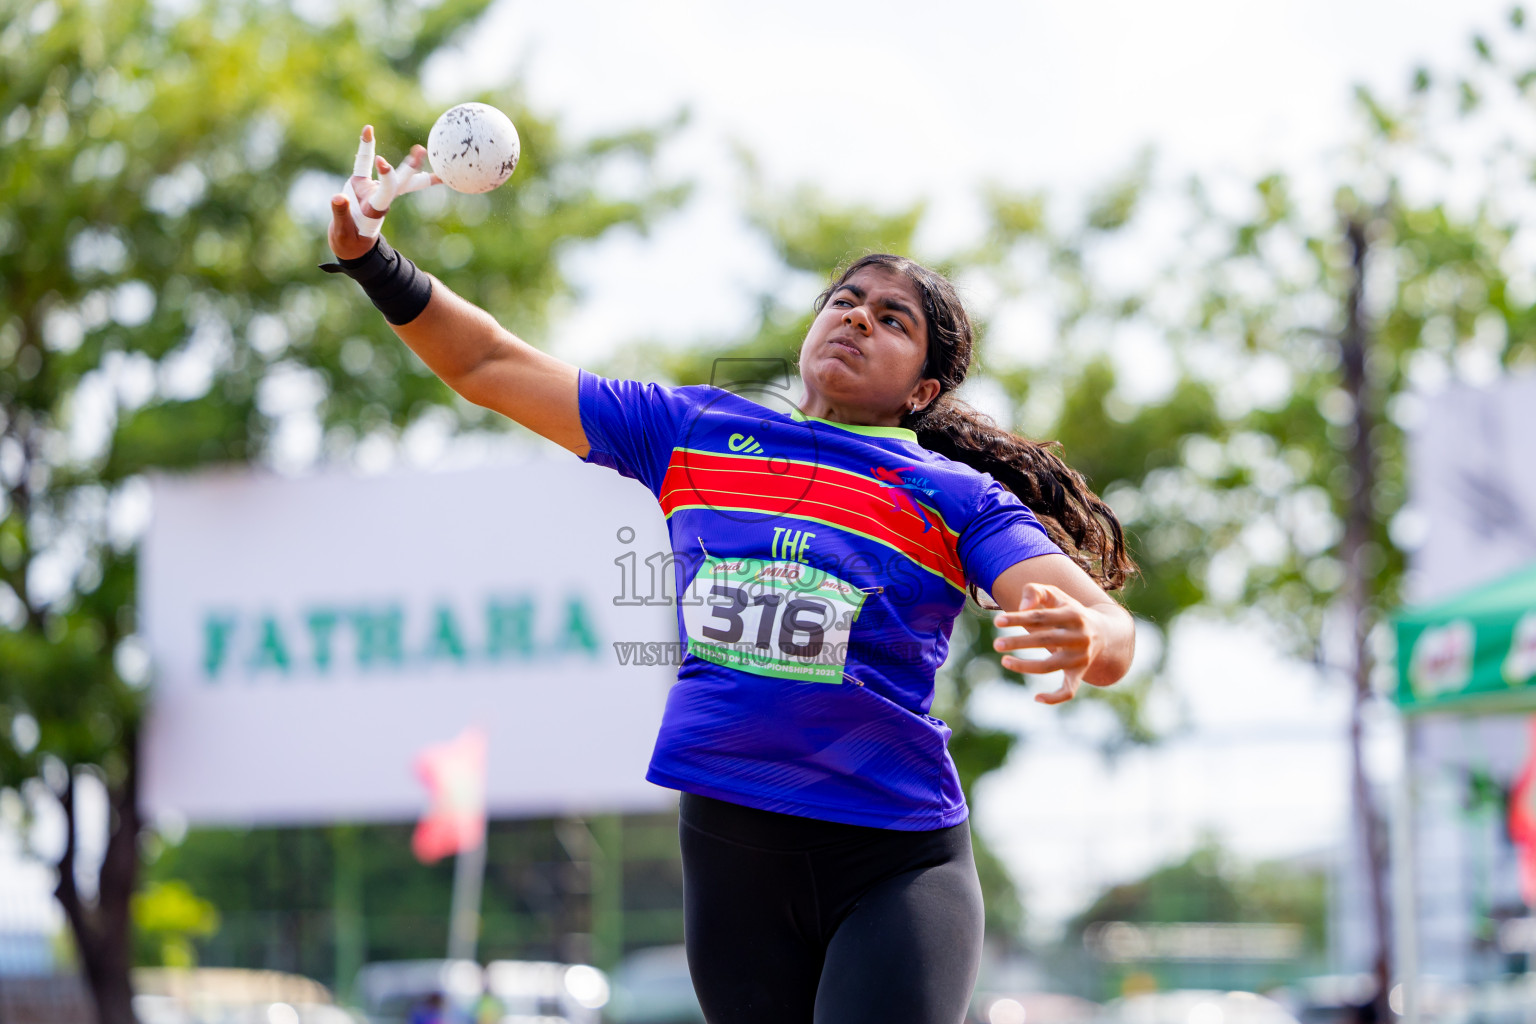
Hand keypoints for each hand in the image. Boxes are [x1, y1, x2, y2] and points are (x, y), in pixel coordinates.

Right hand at [328, 124, 439, 259]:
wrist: (352, 244)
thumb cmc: (349, 242)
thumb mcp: (342, 233)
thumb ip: (340, 214)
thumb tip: (338, 198)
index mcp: (375, 210)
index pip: (386, 191)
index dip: (386, 178)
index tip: (381, 162)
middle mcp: (379, 198)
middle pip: (401, 182)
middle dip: (412, 168)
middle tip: (421, 151)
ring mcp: (373, 190)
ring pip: (393, 175)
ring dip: (405, 162)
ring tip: (420, 148)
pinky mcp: (362, 185)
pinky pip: (363, 163)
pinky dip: (365, 148)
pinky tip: (368, 129)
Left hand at [991, 583, 1106, 704]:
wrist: (1102, 632)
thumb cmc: (1068, 610)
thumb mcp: (1055, 595)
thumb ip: (1034, 591)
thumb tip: (1021, 608)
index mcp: (1073, 614)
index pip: (1041, 617)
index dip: (1018, 619)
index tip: (997, 622)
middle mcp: (1079, 637)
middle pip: (1045, 640)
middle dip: (1018, 642)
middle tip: (996, 644)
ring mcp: (1080, 657)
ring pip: (1050, 666)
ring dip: (1025, 666)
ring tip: (1004, 661)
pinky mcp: (1079, 673)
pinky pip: (1069, 691)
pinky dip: (1055, 698)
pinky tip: (1036, 698)